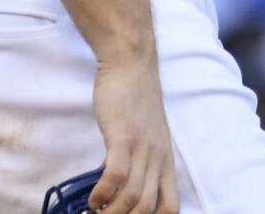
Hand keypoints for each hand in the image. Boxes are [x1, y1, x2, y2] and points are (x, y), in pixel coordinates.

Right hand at [88, 54, 178, 212]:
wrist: (131, 65)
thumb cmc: (136, 100)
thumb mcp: (148, 135)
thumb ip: (142, 160)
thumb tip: (126, 187)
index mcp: (165, 160)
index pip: (171, 206)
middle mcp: (158, 157)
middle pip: (149, 207)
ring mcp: (142, 147)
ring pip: (133, 196)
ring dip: (112, 213)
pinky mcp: (124, 135)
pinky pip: (117, 174)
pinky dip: (103, 193)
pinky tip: (93, 200)